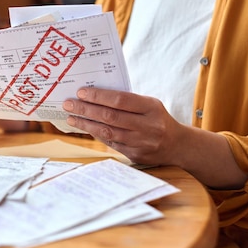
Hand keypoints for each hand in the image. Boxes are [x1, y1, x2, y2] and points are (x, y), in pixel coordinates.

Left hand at [63, 87, 183, 165]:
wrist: (178, 145)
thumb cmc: (157, 118)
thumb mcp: (149, 105)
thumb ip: (126, 101)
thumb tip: (94, 96)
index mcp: (151, 108)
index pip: (120, 100)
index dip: (99, 96)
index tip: (81, 92)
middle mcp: (148, 126)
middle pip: (110, 117)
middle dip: (86, 109)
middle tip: (69, 104)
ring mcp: (142, 143)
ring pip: (108, 132)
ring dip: (86, 124)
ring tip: (71, 118)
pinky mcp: (136, 155)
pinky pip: (111, 143)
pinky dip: (96, 134)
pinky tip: (85, 128)